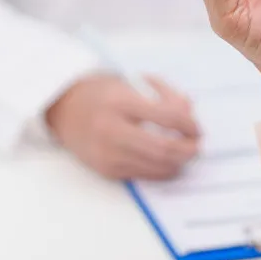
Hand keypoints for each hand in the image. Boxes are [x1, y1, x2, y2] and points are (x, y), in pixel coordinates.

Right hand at [46, 75, 199, 179]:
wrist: (63, 109)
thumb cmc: (102, 94)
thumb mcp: (130, 84)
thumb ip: (163, 95)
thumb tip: (190, 112)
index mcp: (120, 102)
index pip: (167, 116)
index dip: (189, 124)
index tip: (197, 128)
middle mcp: (112, 130)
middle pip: (164, 148)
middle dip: (188, 150)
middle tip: (196, 146)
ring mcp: (108, 153)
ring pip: (157, 167)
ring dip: (178, 163)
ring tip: (184, 154)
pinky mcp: (106, 170)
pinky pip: (143, 175)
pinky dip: (161, 170)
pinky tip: (166, 161)